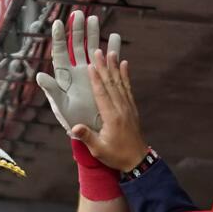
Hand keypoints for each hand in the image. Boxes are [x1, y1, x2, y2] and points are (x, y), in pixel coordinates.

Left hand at [36, 11, 120, 135]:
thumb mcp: (61, 106)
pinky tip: (114, 37)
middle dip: (77, 30)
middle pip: (76, 46)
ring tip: (94, 19)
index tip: (59, 22)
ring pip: (92, 49)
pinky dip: (111, 49)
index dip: (59, 38)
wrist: (91, 131)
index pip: (60, 52)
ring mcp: (91, 74)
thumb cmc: (73, 120)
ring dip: (93, 35)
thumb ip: (52, 90)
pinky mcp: (103, 78)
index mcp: (65, 77)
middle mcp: (77, 72)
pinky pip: (108, 60)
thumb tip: (39, 75)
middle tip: (79, 13)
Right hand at [69, 48, 147, 172]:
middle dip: (104, 67)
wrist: (138, 160)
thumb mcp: (99, 149)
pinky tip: (125, 65)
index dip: (96, 79)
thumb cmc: (116, 156)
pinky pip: (128, 88)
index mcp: (112, 117)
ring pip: (120, 83)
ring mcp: (128, 107)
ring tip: (112, 51)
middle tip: (99, 51)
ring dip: (115, 66)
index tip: (91, 65)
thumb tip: (74, 127)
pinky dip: (126, 76)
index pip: (102, 94)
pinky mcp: (132, 109)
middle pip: (111, 84)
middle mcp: (121, 109)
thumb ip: (87, 137)